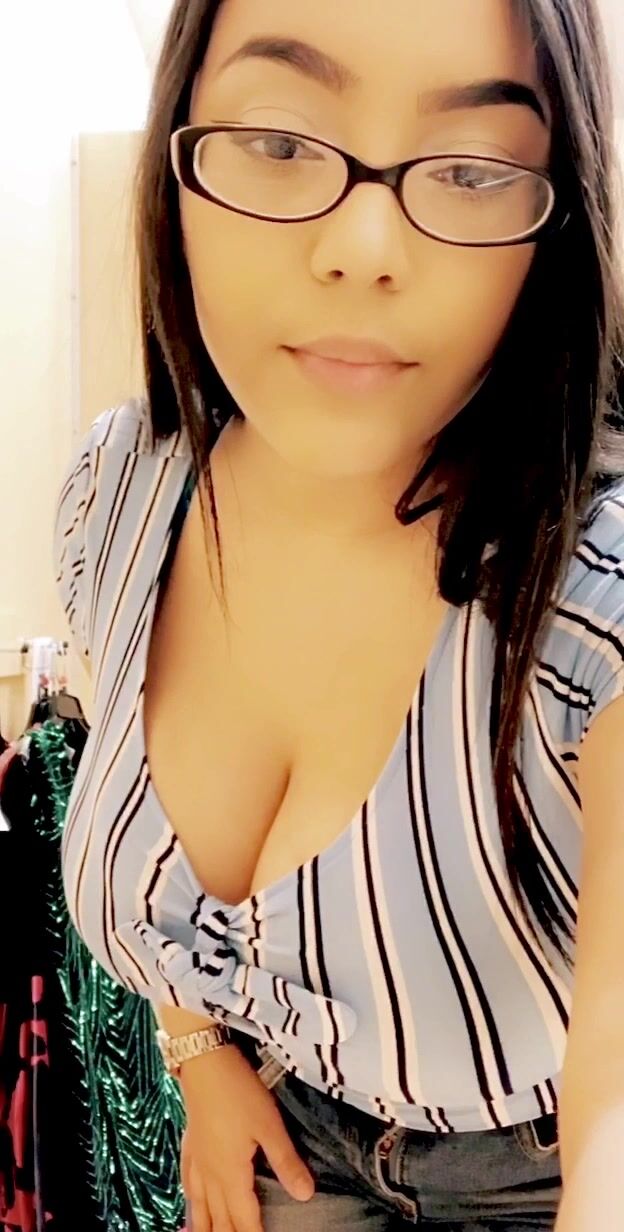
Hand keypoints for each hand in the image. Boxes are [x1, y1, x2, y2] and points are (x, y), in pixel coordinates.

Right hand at [179, 1043, 314, 1231]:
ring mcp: (197, 1160)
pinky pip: (187, 1183)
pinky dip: (191, 1201)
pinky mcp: (190, 1144)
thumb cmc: (239, 1092)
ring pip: (199, 1205)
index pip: (243, 1218)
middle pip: (218, 1217)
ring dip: (204, 1226)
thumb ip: (286, 1161)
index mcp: (231, 1174)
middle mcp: (210, 1174)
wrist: (204, 1063)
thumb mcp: (269, 1125)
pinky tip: (191, 1201)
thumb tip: (305, 1196)